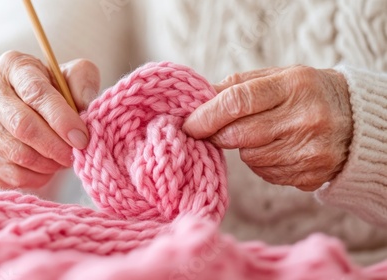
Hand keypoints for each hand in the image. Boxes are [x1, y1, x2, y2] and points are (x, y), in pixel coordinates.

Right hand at [0, 51, 99, 188]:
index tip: (81, 137)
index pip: (35, 92)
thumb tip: (85, 108)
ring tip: (65, 158)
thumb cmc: (57, 90)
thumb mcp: (75, 75)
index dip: (61, 118)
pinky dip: (37, 176)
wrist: (30, 108)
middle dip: (55, 145)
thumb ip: (83, 84)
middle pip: (23, 126)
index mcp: (13, 65)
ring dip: (48, 162)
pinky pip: (11, 173)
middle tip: (77, 153)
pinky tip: (49, 168)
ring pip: (17, 153)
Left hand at [183, 65, 352, 190]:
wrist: (356, 121)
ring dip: (243, 148)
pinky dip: (261, 163)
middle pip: (240, 135)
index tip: (188, 124)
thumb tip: (197, 100)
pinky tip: (276, 148)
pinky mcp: (310, 175)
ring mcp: (310, 150)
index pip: (238, 101)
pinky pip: (266, 173)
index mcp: (294, 85)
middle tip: (211, 131)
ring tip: (260, 134)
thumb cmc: (306, 93)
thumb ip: (237, 86)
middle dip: (217, 135)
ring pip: (250, 158)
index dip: (207, 115)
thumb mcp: (278, 77)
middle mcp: (306, 118)